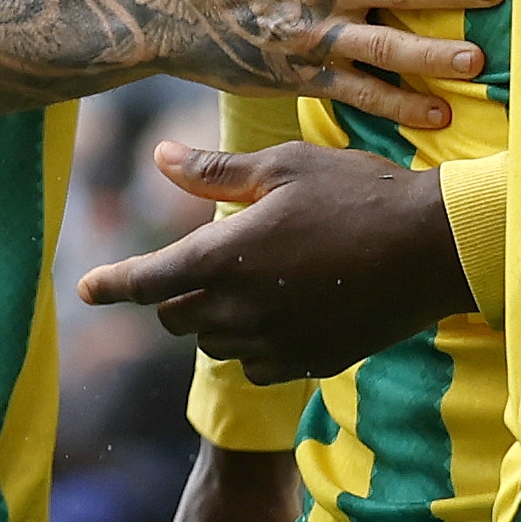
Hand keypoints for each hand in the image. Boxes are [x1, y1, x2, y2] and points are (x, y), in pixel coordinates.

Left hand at [79, 134, 468, 381]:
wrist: (433, 248)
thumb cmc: (357, 192)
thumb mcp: (284, 167)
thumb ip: (215, 173)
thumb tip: (159, 157)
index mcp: (228, 256)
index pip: (149, 281)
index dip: (113, 285)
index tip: (87, 289)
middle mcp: (243, 309)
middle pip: (178, 317)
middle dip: (174, 294)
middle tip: (201, 262)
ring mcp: (278, 343)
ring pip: (217, 345)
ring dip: (216, 318)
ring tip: (249, 283)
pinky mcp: (312, 363)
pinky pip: (260, 365)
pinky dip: (255, 344)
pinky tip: (282, 313)